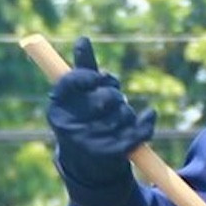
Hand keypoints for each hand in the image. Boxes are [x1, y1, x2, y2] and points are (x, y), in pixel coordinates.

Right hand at [46, 35, 156, 205]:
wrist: (87, 166)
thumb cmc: (83, 121)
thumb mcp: (79, 96)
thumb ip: (82, 69)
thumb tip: (82, 39)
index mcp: (57, 109)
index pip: (73, 81)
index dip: (90, 76)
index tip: (99, 78)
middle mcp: (69, 127)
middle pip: (104, 97)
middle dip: (114, 94)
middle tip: (114, 98)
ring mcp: (89, 143)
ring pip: (122, 114)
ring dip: (128, 112)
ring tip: (121, 118)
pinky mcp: (109, 156)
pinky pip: (135, 133)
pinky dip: (146, 123)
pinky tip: (149, 117)